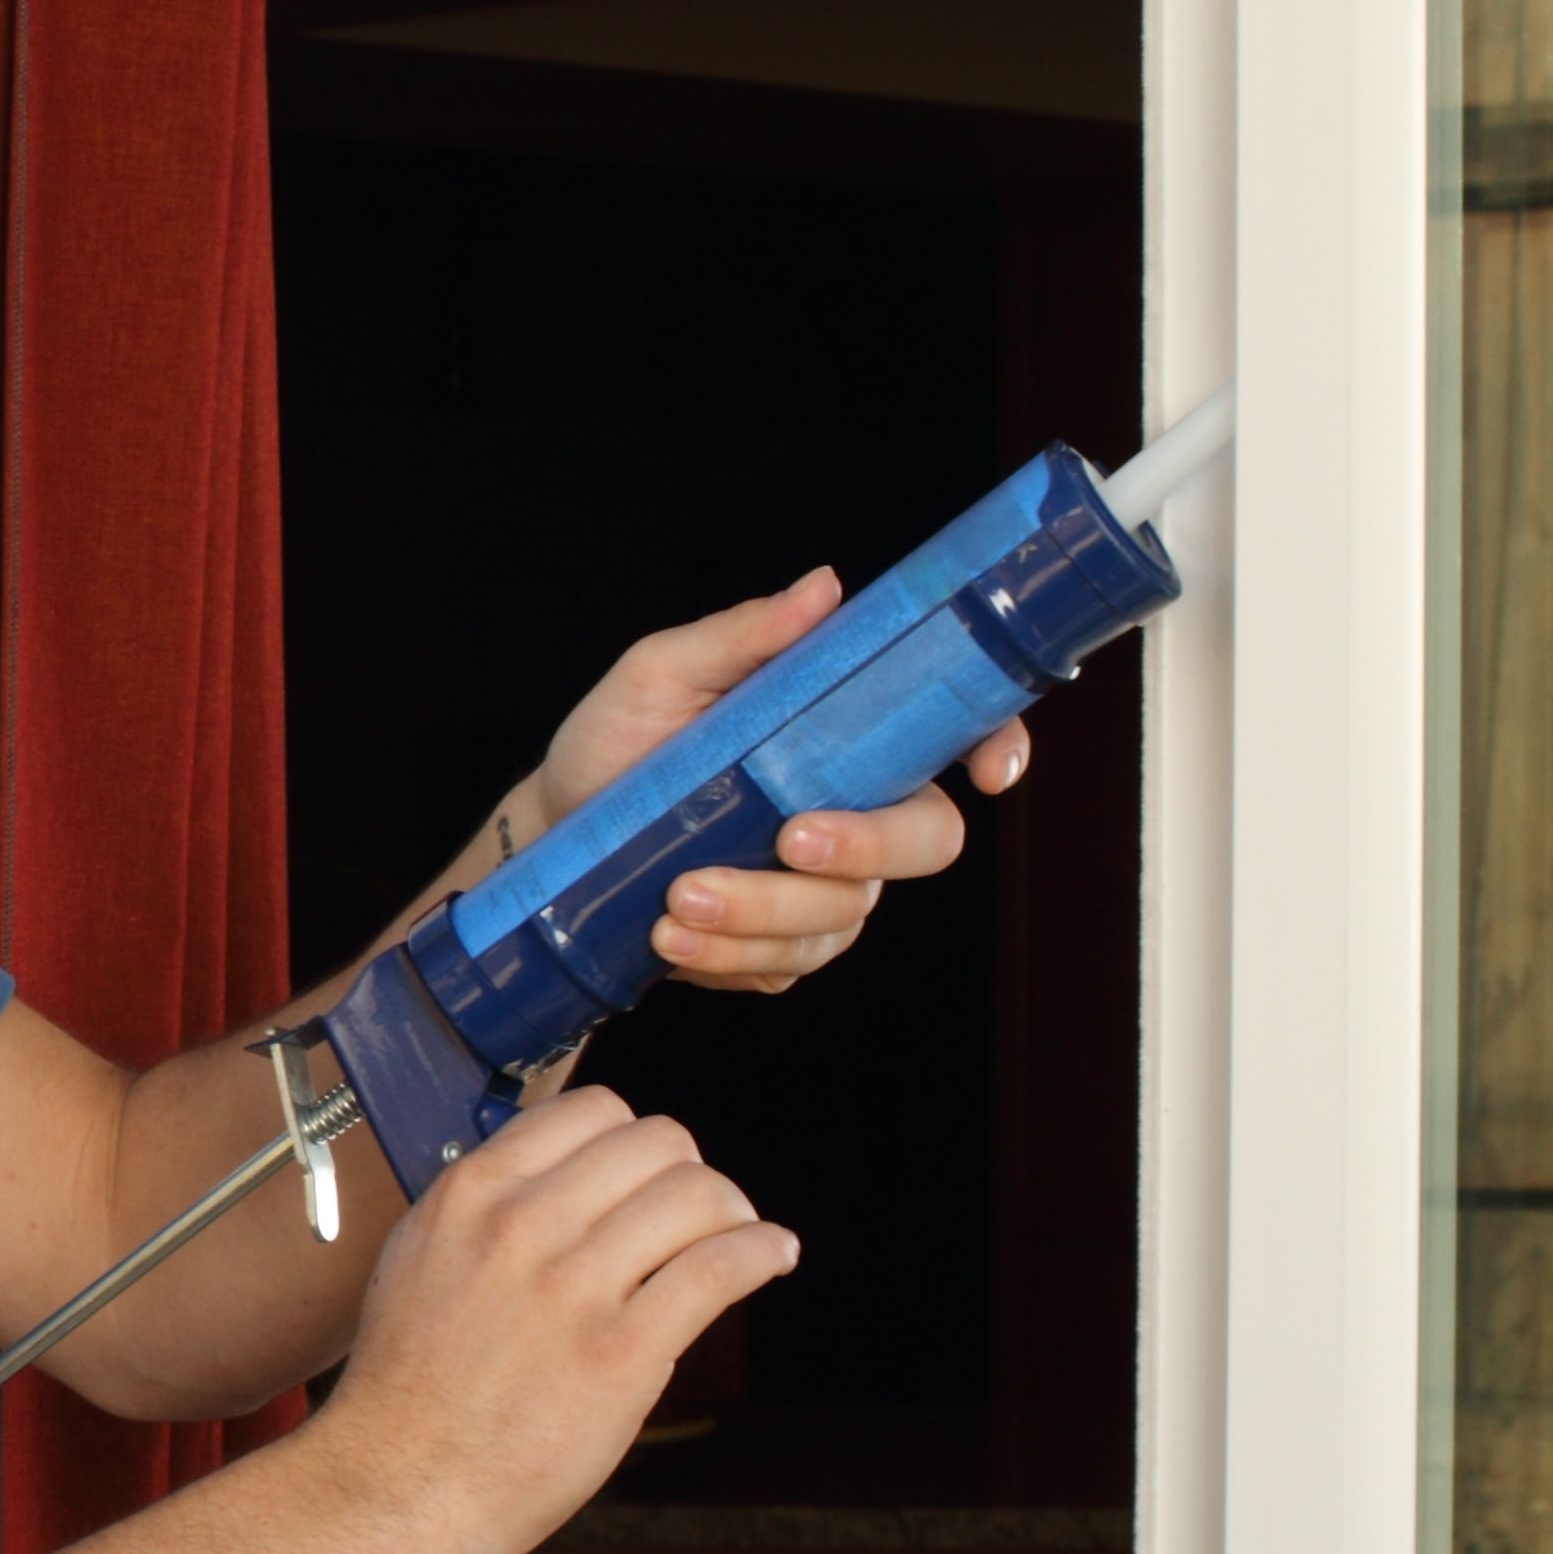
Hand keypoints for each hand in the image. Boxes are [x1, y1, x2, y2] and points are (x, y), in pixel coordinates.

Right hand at [299, 1088, 796, 1553]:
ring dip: (734, 1212)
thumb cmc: (408, 1383)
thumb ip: (485, 1207)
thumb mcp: (420, 1254)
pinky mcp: (621, 1352)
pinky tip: (772, 1257)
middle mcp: (524, 1224)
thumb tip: (556, 1179)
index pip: (594, 1110)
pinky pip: (720, 1268)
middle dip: (691, 1173)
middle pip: (658, 1143)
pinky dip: (762, 1252)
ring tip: (740, 1238)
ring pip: (698, 1196)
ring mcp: (574, 1287)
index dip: (634, 1142)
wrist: (399, 1480)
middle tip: (700, 1213)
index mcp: (474, 1193)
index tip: (648, 1176)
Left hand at [528, 569, 1031, 994]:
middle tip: (785, 839)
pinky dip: (729, 955)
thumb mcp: (660, 674)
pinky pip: (787, 965)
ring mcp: (826, 887)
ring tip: (675, 899)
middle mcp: (856, 810)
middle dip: (863, 847)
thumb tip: (822, 588)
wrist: (555, 832)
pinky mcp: (782, 947)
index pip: (954, 733)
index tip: (985, 773)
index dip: (997, 745)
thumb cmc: (618, 742)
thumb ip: (743, 636)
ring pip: (844, 916)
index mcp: (843, 735)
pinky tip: (669, 936)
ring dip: (763, 913)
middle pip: (926, 840)